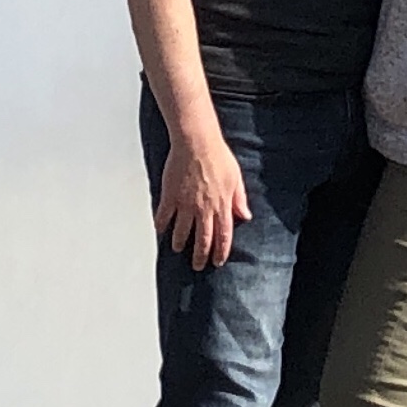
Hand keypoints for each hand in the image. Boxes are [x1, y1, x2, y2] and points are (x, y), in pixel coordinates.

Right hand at [153, 127, 250, 270]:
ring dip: (179, 243)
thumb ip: (240, 199)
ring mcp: (186, 204)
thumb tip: (245, 215)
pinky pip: (164, 216)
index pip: (223, 236)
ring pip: (182, 232)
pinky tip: (160, 230)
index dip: (220, 251)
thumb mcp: (236, 178)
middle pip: (203, 239)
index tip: (217, 261)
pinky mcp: (171, 196)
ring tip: (177, 248)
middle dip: (200, 255)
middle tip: (197, 265)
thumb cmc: (218, 155)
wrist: (197, 141)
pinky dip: (161, 225)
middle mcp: (204, 209)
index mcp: (222, 205)